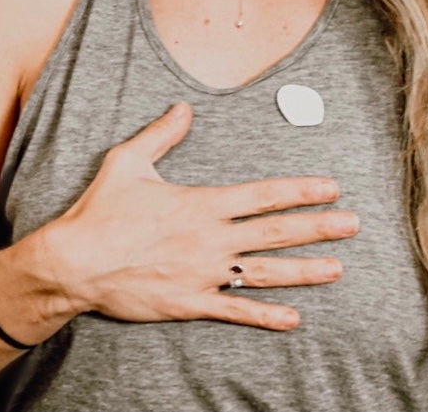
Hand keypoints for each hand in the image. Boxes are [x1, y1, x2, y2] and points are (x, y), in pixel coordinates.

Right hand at [32, 102, 357, 330]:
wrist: (74, 264)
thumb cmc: (100, 211)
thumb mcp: (129, 162)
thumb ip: (162, 134)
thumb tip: (185, 109)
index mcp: (202, 204)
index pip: (263, 195)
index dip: (300, 190)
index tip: (330, 187)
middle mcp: (210, 239)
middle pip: (275, 232)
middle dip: (318, 227)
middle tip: (352, 224)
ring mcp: (204, 274)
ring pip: (265, 272)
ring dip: (304, 270)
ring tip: (337, 269)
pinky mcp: (190, 303)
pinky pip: (235, 311)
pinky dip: (266, 316)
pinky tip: (293, 319)